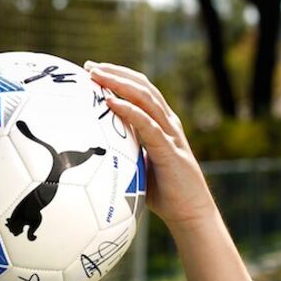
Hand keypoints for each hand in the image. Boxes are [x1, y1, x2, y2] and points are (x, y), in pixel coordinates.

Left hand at [84, 61, 216, 228]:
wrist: (190, 214)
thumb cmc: (164, 192)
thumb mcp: (139, 164)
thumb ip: (126, 150)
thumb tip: (99, 148)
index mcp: (162, 124)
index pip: (140, 90)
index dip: (119, 76)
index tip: (93, 70)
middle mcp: (168, 124)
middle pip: (142, 87)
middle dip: (115, 73)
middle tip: (89, 66)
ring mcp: (171, 135)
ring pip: (146, 99)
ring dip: (119, 84)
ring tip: (97, 76)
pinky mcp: (170, 152)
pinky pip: (147, 126)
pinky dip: (128, 111)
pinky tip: (110, 102)